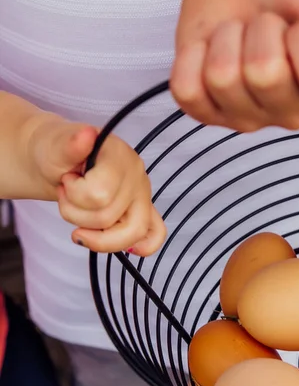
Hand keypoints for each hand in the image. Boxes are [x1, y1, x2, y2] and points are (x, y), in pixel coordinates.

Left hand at [31, 118, 165, 254]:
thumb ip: (70, 145)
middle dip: (76, 215)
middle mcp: (137, 176)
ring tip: (81, 215)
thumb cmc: (58, 153)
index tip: (67, 180)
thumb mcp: (55, 146)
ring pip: (130, 234)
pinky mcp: (143, 211)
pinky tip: (130, 249)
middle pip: (109, 218)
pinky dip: (143, 246)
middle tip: (67, 197)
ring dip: (95, 233)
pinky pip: (155, 234)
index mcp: (120, 156)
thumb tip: (85, 136)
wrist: (59, 159)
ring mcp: (143, 196)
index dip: (74, 195)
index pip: (100, 195)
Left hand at [171, 0, 298, 131]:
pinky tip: (213, 49)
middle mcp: (293, 114)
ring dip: (230, 37)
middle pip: (264, 74)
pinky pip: (187, 91)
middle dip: (264, 29)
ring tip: (244, 33)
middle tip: (272, 25)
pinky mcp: (207, 110)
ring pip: (223, 78)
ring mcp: (247, 117)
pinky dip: (193, 57)